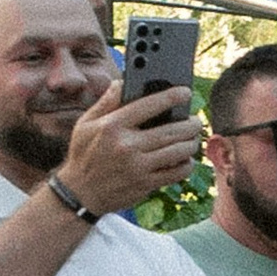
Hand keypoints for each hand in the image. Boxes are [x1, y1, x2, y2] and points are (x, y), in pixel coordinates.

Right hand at [55, 81, 202, 218]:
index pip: (148, 106)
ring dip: (191, 143)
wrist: (80, 193)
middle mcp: (127, 145)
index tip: (185, 92)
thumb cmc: (83, 154)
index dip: (171, 97)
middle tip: (196, 120)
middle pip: (171, 130)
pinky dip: (186, 164)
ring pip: (178, 151)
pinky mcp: (145, 184)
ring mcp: (138, 166)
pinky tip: (186, 159)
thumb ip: (106, 102)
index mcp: (112, 126)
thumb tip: (122, 82)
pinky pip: (176, 173)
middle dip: (190, 124)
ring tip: (193, 138)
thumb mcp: (86, 124)